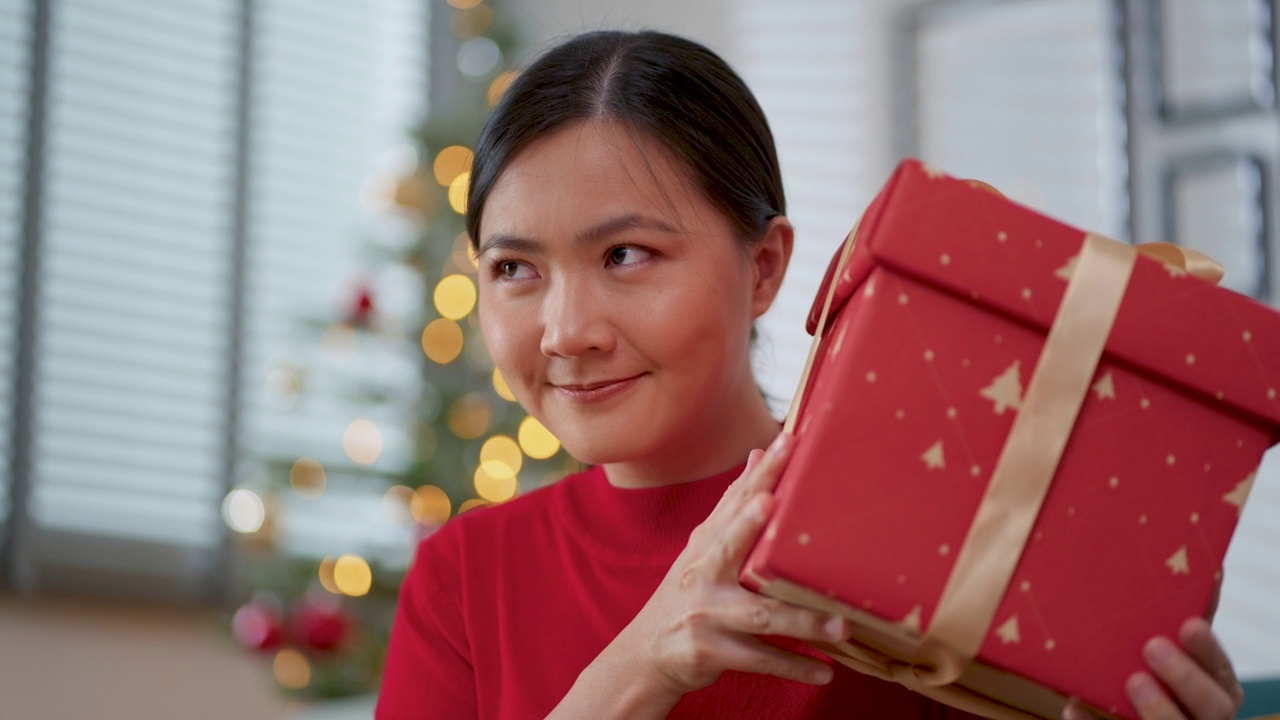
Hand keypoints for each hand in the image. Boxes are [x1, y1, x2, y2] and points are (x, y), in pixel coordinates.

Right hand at [612, 432, 850, 701]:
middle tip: (773, 503)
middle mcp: (703, 574)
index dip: (760, 473)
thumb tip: (756, 456)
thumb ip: (733, 508)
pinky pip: (759, 660)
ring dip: (802, 620)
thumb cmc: (689, 594)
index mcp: (706, 545)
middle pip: (733, 543)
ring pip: (759, 613)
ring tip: (841, 623)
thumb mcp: (704, 549)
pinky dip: (793, 665)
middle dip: (752, 521)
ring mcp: (706, 614)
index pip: (734, 501)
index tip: (786, 441)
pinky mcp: (711, 651)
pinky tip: (824, 669)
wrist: (648, 654)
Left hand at [1063, 618, 1242, 719]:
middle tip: (1154, 647)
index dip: (1207, 650)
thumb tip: (1207, 568)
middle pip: (1212, 707)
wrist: (1130, 706)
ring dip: (1157, 707)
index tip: (1188, 623)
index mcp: (1215, 688)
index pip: (1221, 671)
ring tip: (1133, 680)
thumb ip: (1184, 619)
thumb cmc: (1158, 671)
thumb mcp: (1176, 647)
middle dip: (1185, 678)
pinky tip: (1073, 708)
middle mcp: (1201, 716)